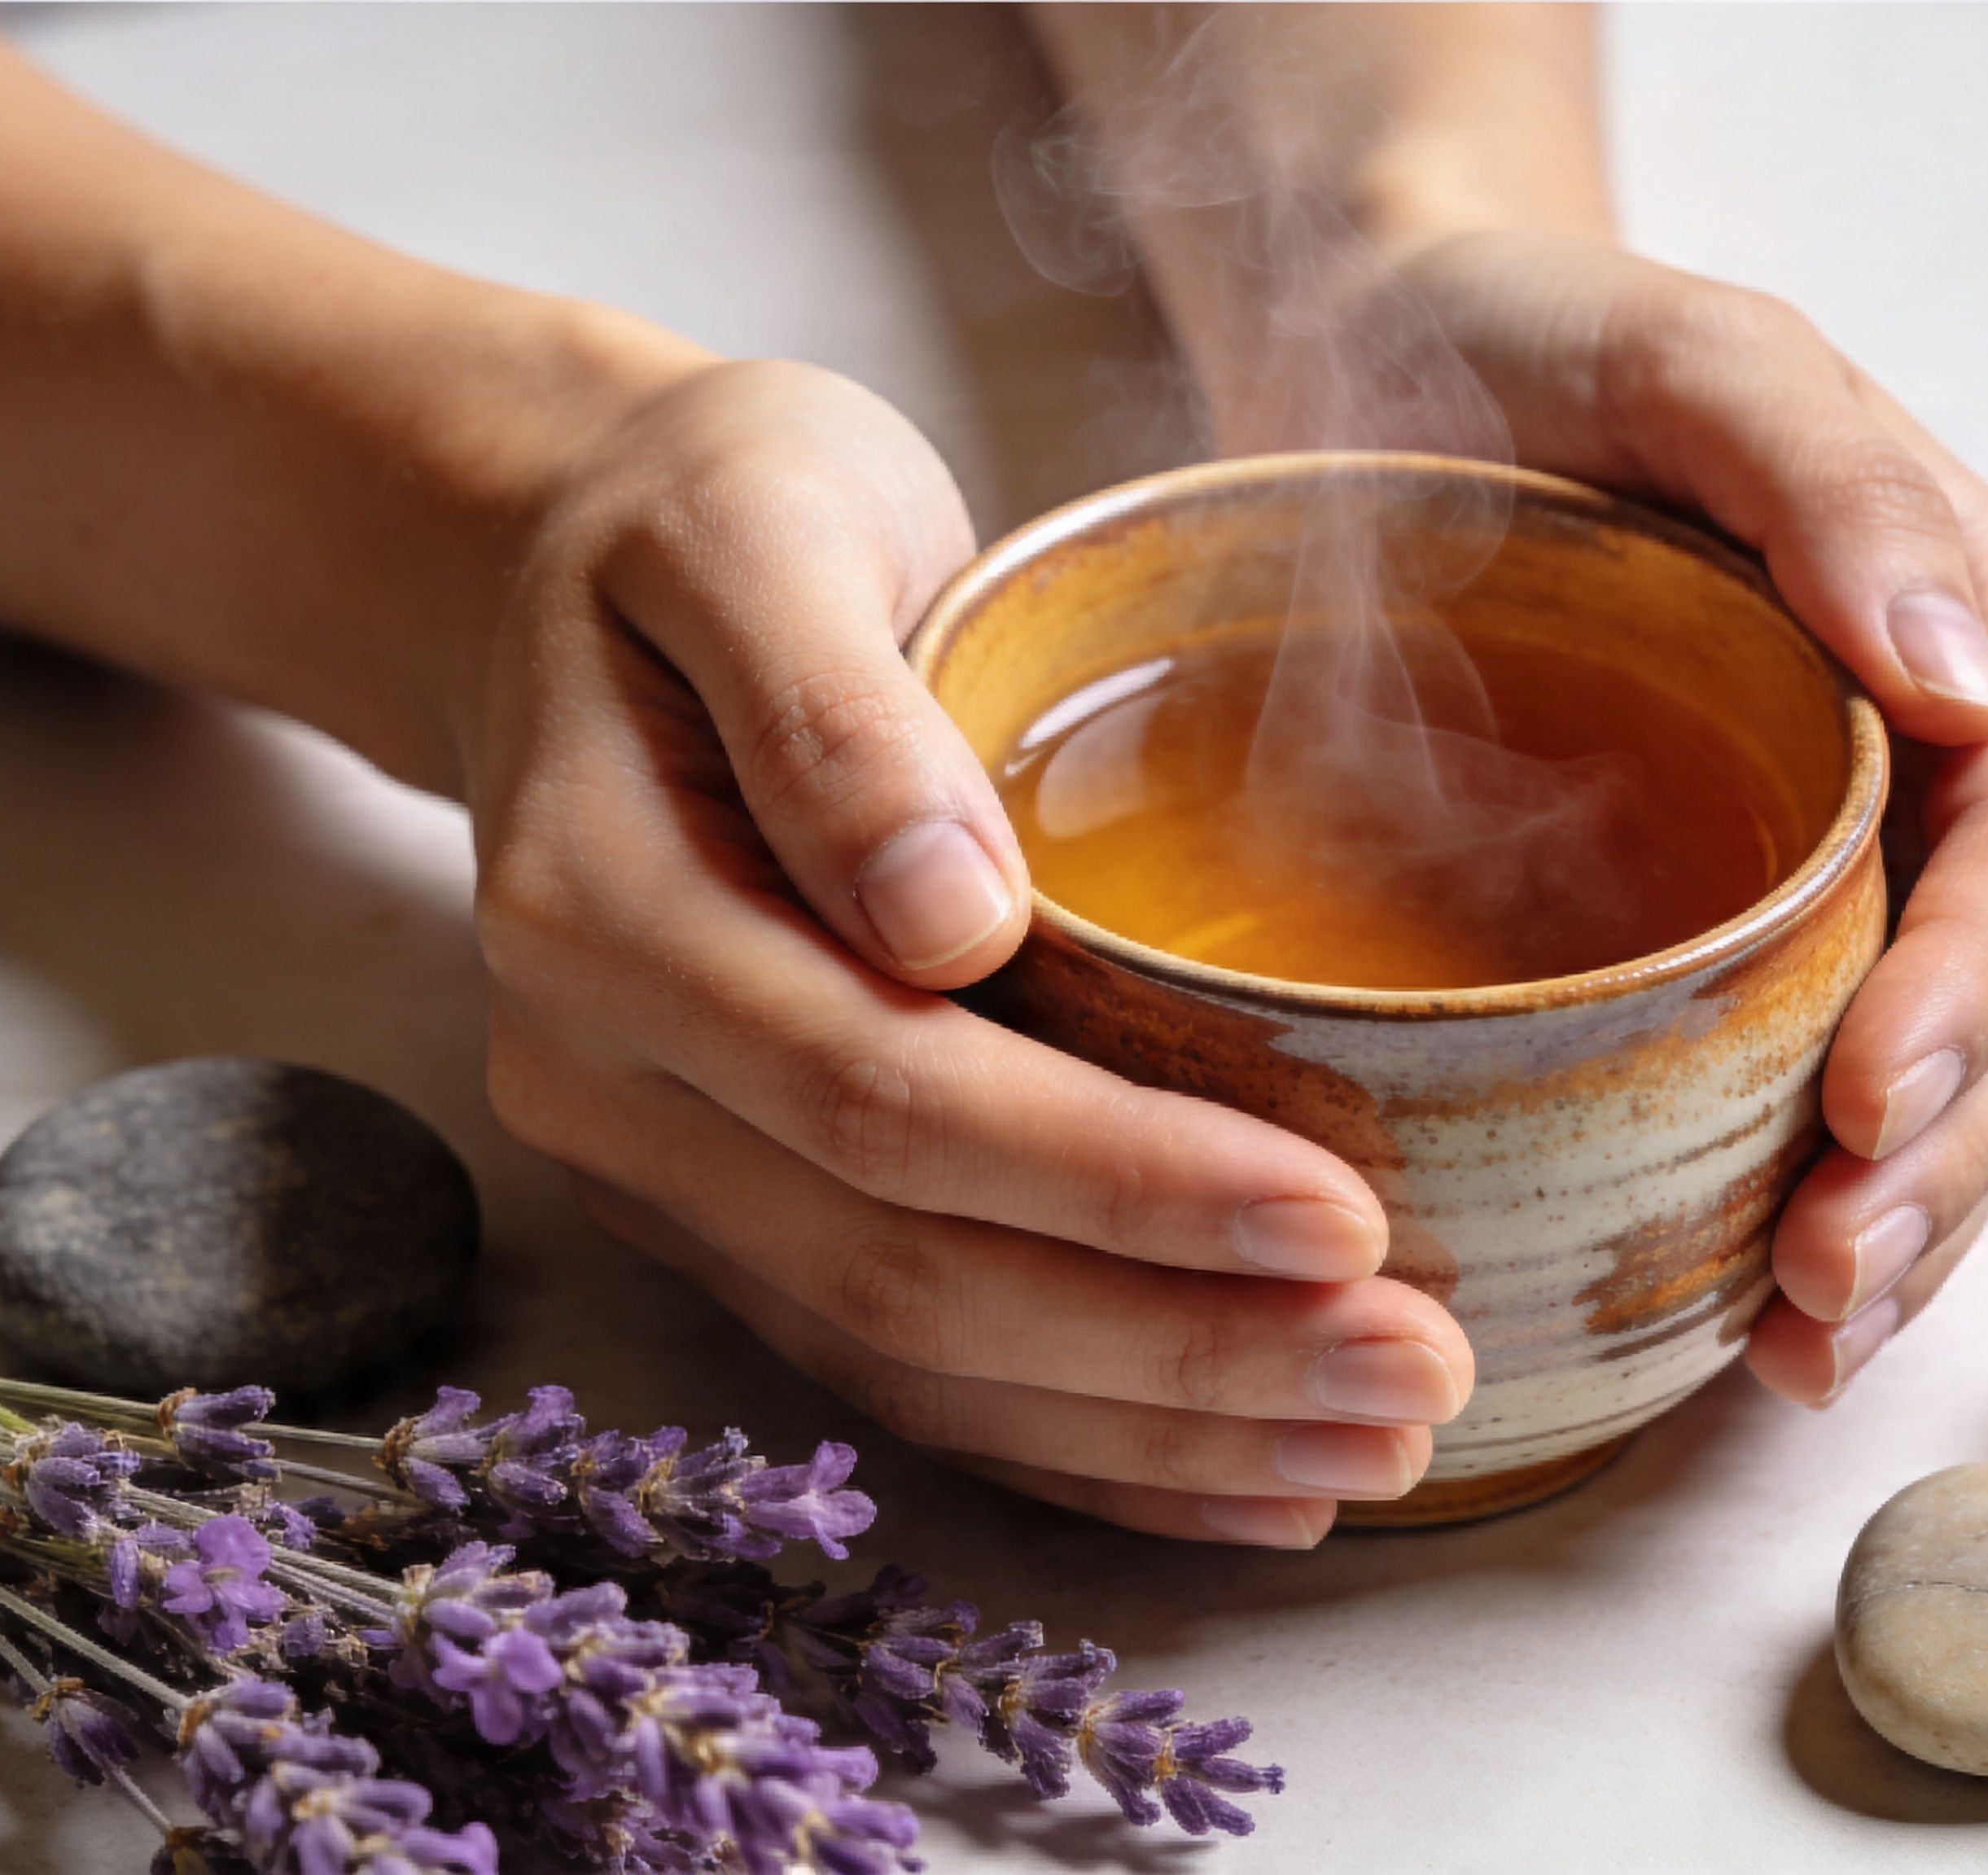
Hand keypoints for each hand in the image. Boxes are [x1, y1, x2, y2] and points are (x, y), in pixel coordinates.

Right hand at [447, 354, 1474, 1543]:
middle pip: (904, 1272)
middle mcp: (602, 1077)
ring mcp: (656, 1162)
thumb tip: (947, 913)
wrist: (564, 563)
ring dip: (1151, 1428)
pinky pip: (895, 1364)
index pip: (886, 1095)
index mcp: (599, 912)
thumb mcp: (760, 518)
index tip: (1346, 1217)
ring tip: (1378, 1444)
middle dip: (1177, 1347)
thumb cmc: (697, 514)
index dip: (1117, 1180)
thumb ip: (835, 710)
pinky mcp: (720, 1203)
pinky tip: (1239, 1473)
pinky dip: (1074, 1436)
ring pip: (906, 1359)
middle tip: (1423, 1374)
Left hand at [1396, 231, 1987, 1404]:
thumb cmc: (1538, 341)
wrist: (1402, 361)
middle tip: (1825, 1282)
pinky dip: (1823, 1210)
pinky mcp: (1760, 923)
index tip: (1871, 1107)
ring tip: (1806, 1343)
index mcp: (1975, 616)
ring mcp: (1866, 850)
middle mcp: (1956, 752)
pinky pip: (1839, 1087)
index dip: (1973, 991)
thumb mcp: (1685, 352)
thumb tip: (1982, 685)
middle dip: (1943, 1158)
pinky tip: (1765, 1329)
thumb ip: (1834, 486)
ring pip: (1955, 1076)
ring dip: (1902, 1225)